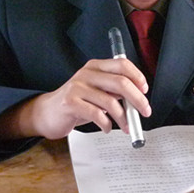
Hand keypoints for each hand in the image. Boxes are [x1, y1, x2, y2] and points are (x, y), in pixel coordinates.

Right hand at [0, 59, 150, 142]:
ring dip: (123, 118)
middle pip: (120, 82)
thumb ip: (113, 89)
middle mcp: (87, 73)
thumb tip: (138, 97)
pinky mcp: (71, 102)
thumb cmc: (77, 102)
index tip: (145, 90)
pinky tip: (107, 128)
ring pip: (111, 101)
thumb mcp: (96, 90)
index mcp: (95, 66)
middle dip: (137, 99)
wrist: (48, 113)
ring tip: (126, 126)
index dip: (137, 77)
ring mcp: (77, 87)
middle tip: (145, 111)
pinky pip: (97, 114)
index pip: (122, 64)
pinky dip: (106, 124)